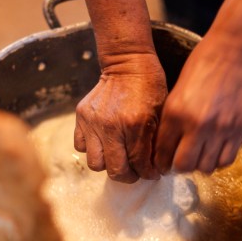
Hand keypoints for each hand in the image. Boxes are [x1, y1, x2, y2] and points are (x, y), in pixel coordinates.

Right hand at [74, 53, 166, 182]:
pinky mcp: (81, 117)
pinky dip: (92, 148)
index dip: (148, 174)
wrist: (128, 64)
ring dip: (108, 164)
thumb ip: (154, 144)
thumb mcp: (160, 116)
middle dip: (128, 176)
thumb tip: (153, 169)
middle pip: (115, 170)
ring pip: (95, 163)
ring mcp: (92, 122)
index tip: (152, 174)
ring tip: (118, 157)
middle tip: (135, 171)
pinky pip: (81, 146)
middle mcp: (111, 126)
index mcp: (135, 125)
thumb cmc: (149, 89)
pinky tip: (104, 142)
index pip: (139, 165)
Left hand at [154, 38, 241, 173]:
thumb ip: (171, 118)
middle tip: (179, 163)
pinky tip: (214, 152)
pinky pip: (226, 160)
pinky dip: (218, 161)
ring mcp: (219, 129)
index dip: (160, 162)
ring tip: (198, 156)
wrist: (234, 53)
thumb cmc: (203, 66)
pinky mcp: (238, 130)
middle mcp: (196, 124)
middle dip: (178, 167)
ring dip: (199, 165)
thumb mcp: (176, 91)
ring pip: (205, 167)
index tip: (161, 165)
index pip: (163, 151)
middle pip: (183, 165)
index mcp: (175, 113)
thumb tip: (164, 143)